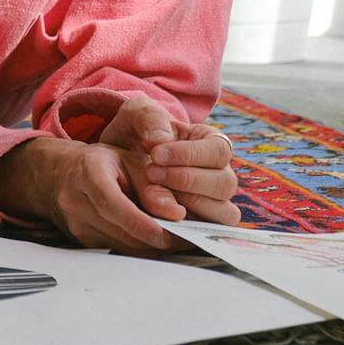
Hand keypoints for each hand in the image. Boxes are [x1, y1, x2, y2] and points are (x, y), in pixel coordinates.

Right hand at [0, 135, 177, 254]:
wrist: (60, 173)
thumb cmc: (101, 164)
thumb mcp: (129, 160)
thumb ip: (153, 185)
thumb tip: (176, 213)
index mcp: (88, 172)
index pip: (110, 203)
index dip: (139, 223)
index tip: (166, 236)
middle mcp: (75, 200)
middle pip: (118, 230)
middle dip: (155, 239)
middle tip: (186, 239)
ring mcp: (74, 222)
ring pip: (119, 245)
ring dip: (149, 246)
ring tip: (174, 239)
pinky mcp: (79, 239)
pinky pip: (114, 249)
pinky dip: (137, 247)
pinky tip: (152, 239)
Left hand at [100, 94, 241, 226]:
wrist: (119, 156)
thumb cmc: (135, 132)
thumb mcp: (137, 114)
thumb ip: (150, 118)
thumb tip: (161, 141)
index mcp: (211, 143)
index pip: (218, 151)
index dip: (190, 155)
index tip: (155, 154)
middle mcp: (220, 173)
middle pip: (225, 183)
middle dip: (187, 180)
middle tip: (152, 173)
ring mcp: (214, 200)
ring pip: (224, 211)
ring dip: (190, 204)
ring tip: (154, 191)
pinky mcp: (201, 221)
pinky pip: (209, 230)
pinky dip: (189, 225)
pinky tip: (160, 214)